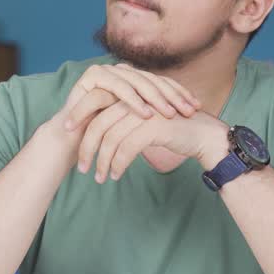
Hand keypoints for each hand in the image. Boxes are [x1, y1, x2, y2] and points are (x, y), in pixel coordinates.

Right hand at [59, 64, 201, 131]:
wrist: (74, 140)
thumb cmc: (107, 133)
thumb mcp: (138, 121)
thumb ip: (158, 111)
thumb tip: (193, 112)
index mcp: (135, 77)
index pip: (161, 82)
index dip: (180, 93)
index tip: (197, 108)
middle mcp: (122, 70)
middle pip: (153, 80)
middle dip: (173, 96)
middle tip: (188, 111)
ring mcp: (107, 69)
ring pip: (138, 82)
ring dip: (156, 99)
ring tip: (170, 114)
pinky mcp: (92, 75)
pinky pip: (118, 86)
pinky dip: (133, 101)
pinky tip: (146, 114)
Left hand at [77, 103, 229, 183]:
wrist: (203, 134)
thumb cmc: (173, 130)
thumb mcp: (144, 122)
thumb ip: (124, 121)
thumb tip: (100, 134)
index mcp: (128, 95)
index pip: (94, 104)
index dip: (80, 122)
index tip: (70, 141)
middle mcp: (134, 100)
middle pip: (98, 124)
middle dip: (87, 148)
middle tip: (82, 168)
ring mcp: (143, 112)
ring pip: (110, 138)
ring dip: (102, 161)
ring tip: (100, 178)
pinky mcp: (153, 126)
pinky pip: (126, 148)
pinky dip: (118, 164)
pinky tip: (116, 175)